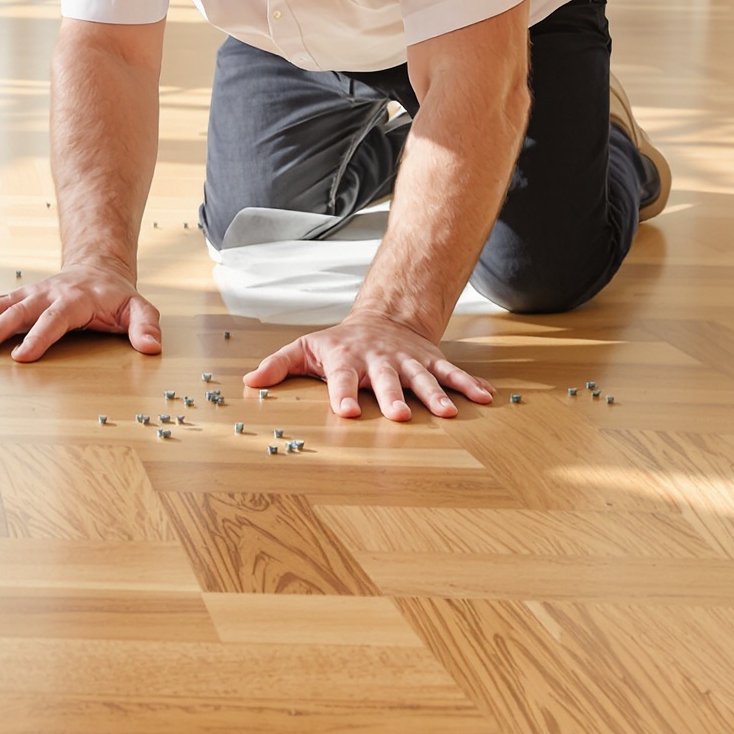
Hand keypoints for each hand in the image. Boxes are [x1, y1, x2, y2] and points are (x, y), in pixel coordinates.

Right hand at [0, 267, 161, 361]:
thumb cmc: (115, 297)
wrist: (96, 269)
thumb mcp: (138, 308)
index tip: (21, 357)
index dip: (38, 337)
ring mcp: (25, 295)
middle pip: (13, 312)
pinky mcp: (13, 297)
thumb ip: (146, 325)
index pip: (54, 320)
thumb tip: (152, 346)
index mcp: (73, 300)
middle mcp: (43, 295)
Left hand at [244, 315, 494, 421]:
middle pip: (387, 380)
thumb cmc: (338, 342)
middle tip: (399, 416)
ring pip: (423, 378)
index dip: (344, 394)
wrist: (382, 317)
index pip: (342, 378)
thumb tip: (248, 382)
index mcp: (347, 360)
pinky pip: (452, 373)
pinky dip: (468, 385)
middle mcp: (380, 360)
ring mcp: (408, 361)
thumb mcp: (304, 349)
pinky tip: (485, 399)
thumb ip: (278, 365)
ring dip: (435, 395)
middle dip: (393, 397)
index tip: (348, 412)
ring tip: (447, 414)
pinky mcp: (430, 361)